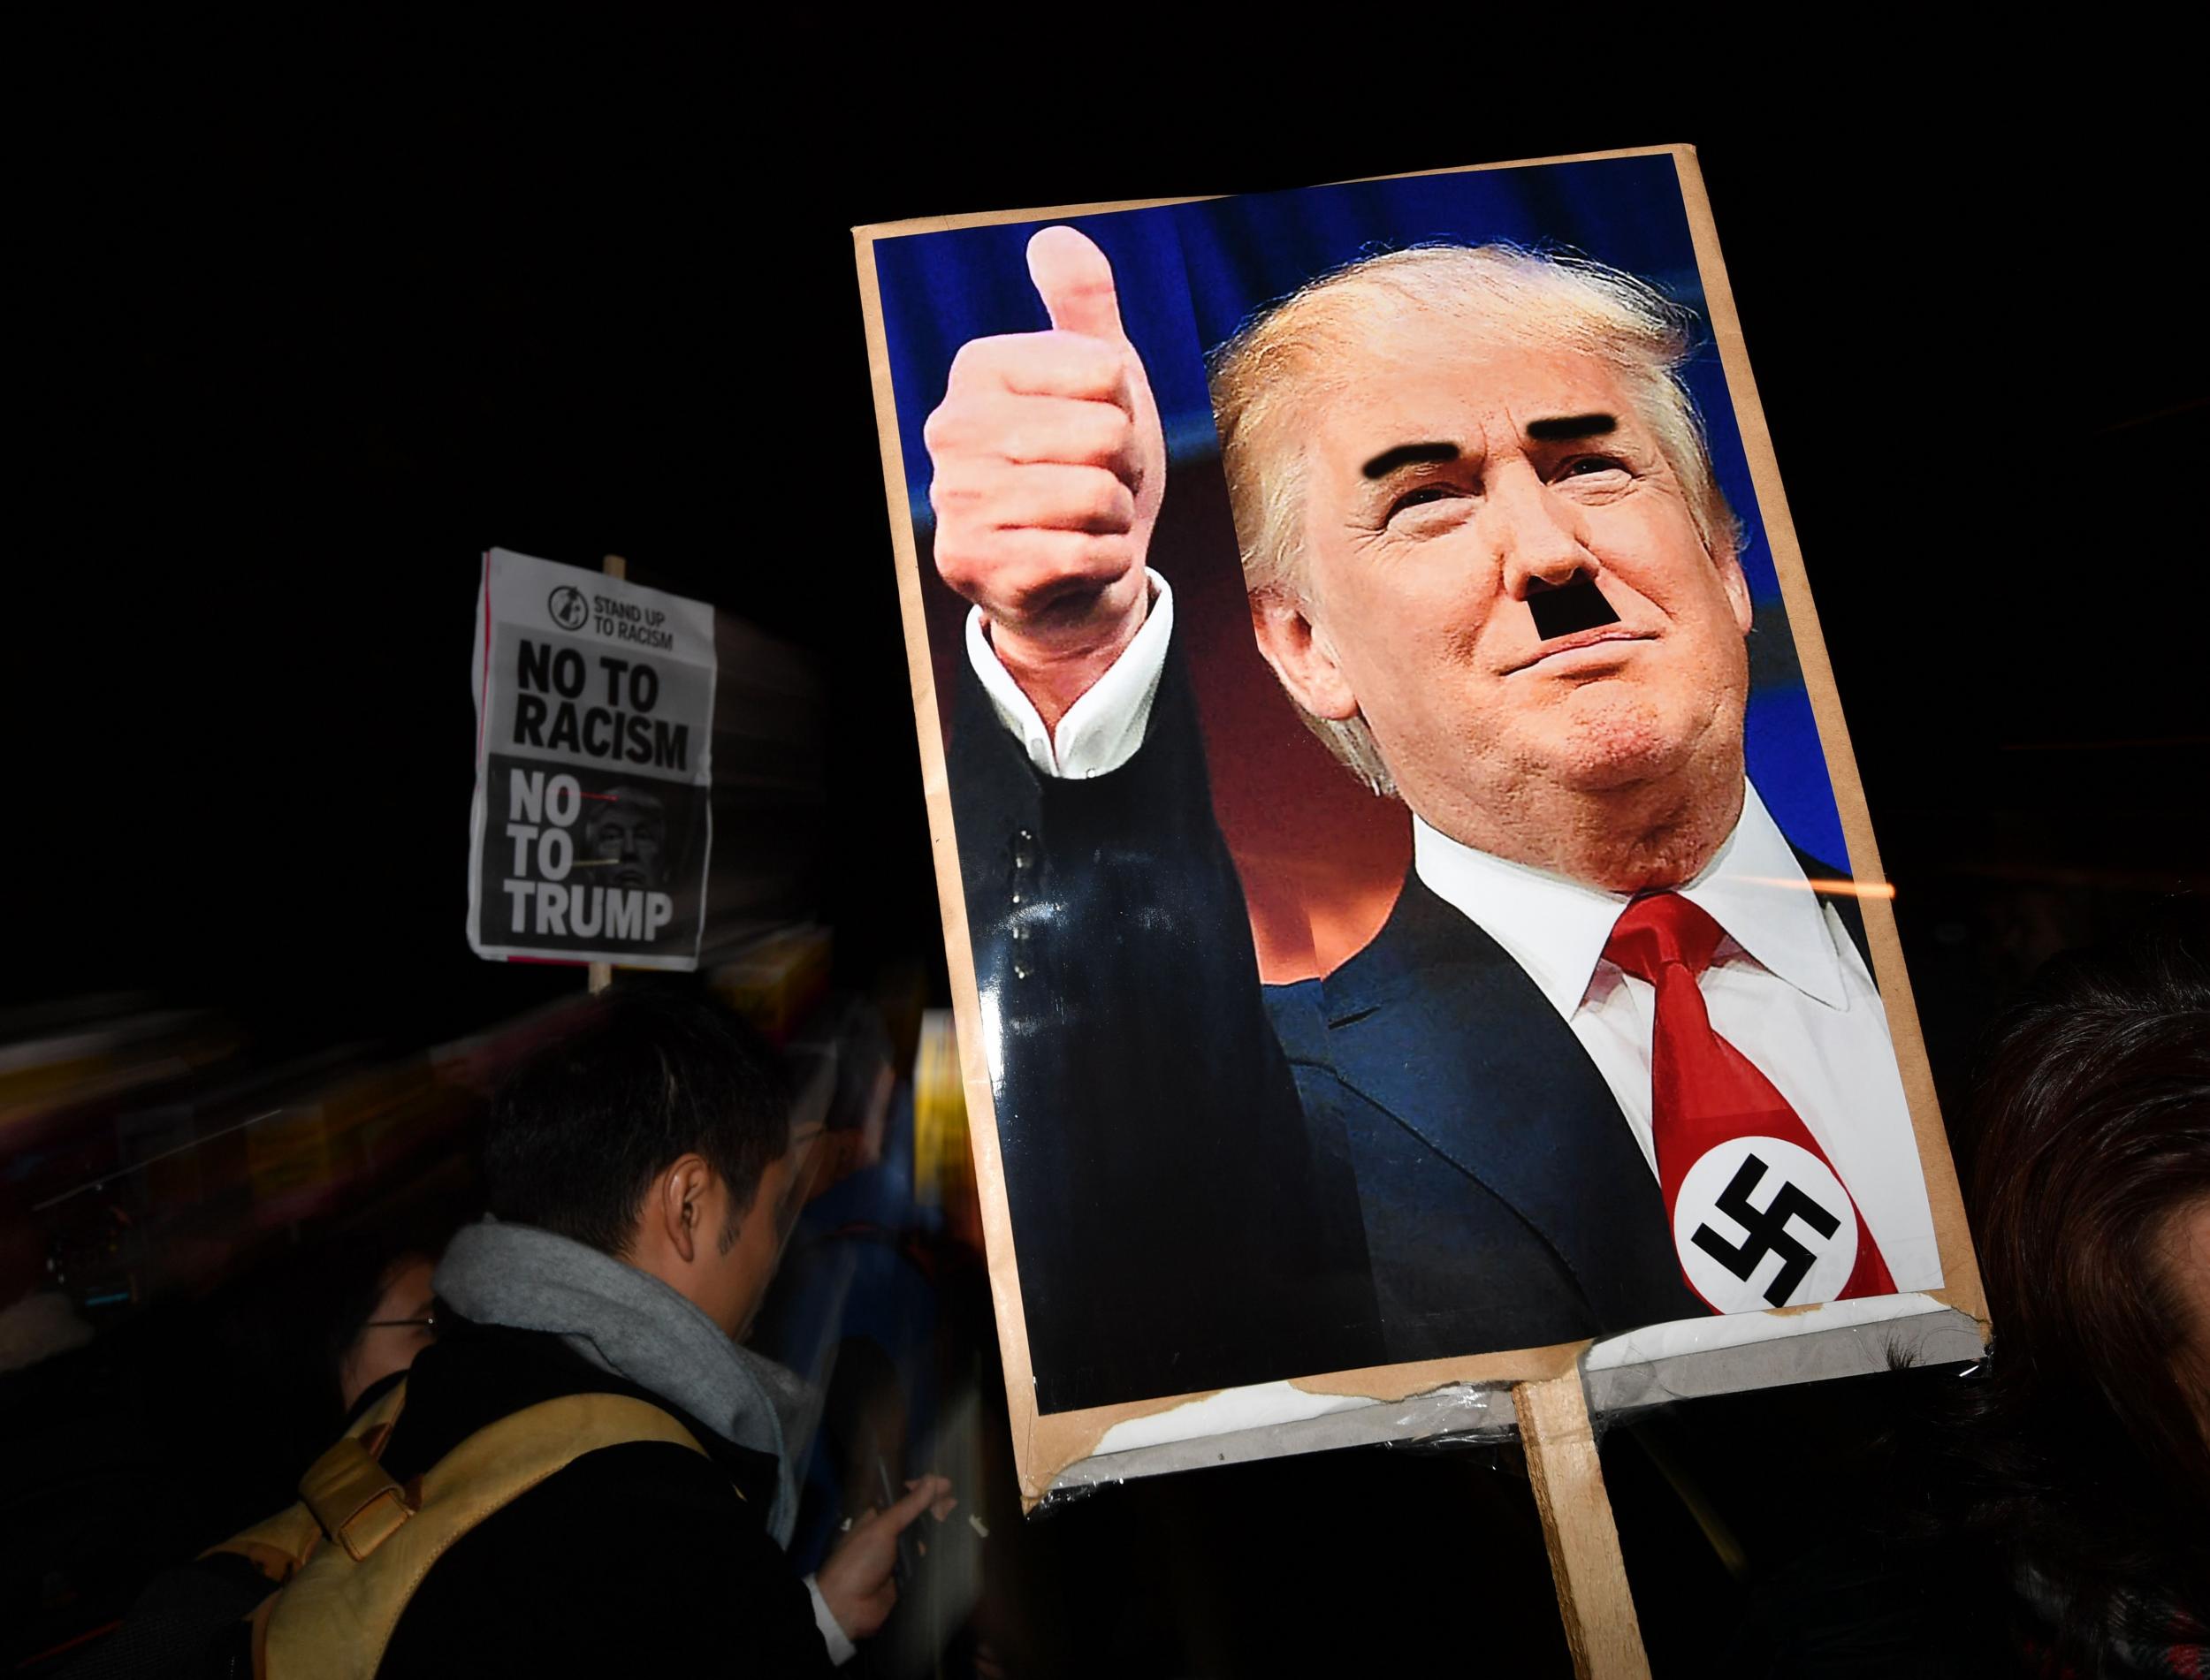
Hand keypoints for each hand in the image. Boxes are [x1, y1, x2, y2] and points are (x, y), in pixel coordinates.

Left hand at [813, 1474, 956, 1641]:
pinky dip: (938, 1557)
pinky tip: (956, 1548)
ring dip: (939, 1534)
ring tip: (961, 1522)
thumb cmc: (860, 1559)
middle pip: (917, 1520)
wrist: (848, 1607)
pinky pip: (926, 1565)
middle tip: (957, 1504)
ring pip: (924, 1542)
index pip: (904, 1499)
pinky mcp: (908, 1579)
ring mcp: (899, 1559)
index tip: (946, 1484)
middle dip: (935, 1511)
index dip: (924, 1490)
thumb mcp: (882, 1528)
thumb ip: (908, 1506)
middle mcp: (889, 1537)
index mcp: (877, 1520)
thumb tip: (932, 1479)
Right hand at [923, 225, 1166, 728]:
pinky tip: (1078, 562)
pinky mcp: (976, 566)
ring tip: (1088, 522)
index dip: (1126, 407)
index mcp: (977, 369)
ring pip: (1096, 497)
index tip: (1101, 431)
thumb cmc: (1092, 469)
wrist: (1080, 575)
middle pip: (1105, 435)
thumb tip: (1055, 237)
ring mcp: (956, 501)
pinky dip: (1105, 563)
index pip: (1106, 372)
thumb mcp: (1103, 379)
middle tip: (1098, 485)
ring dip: (1115, 518)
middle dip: (1125, 469)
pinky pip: (1087, 553)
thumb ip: (1083, 306)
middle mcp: (949, 429)